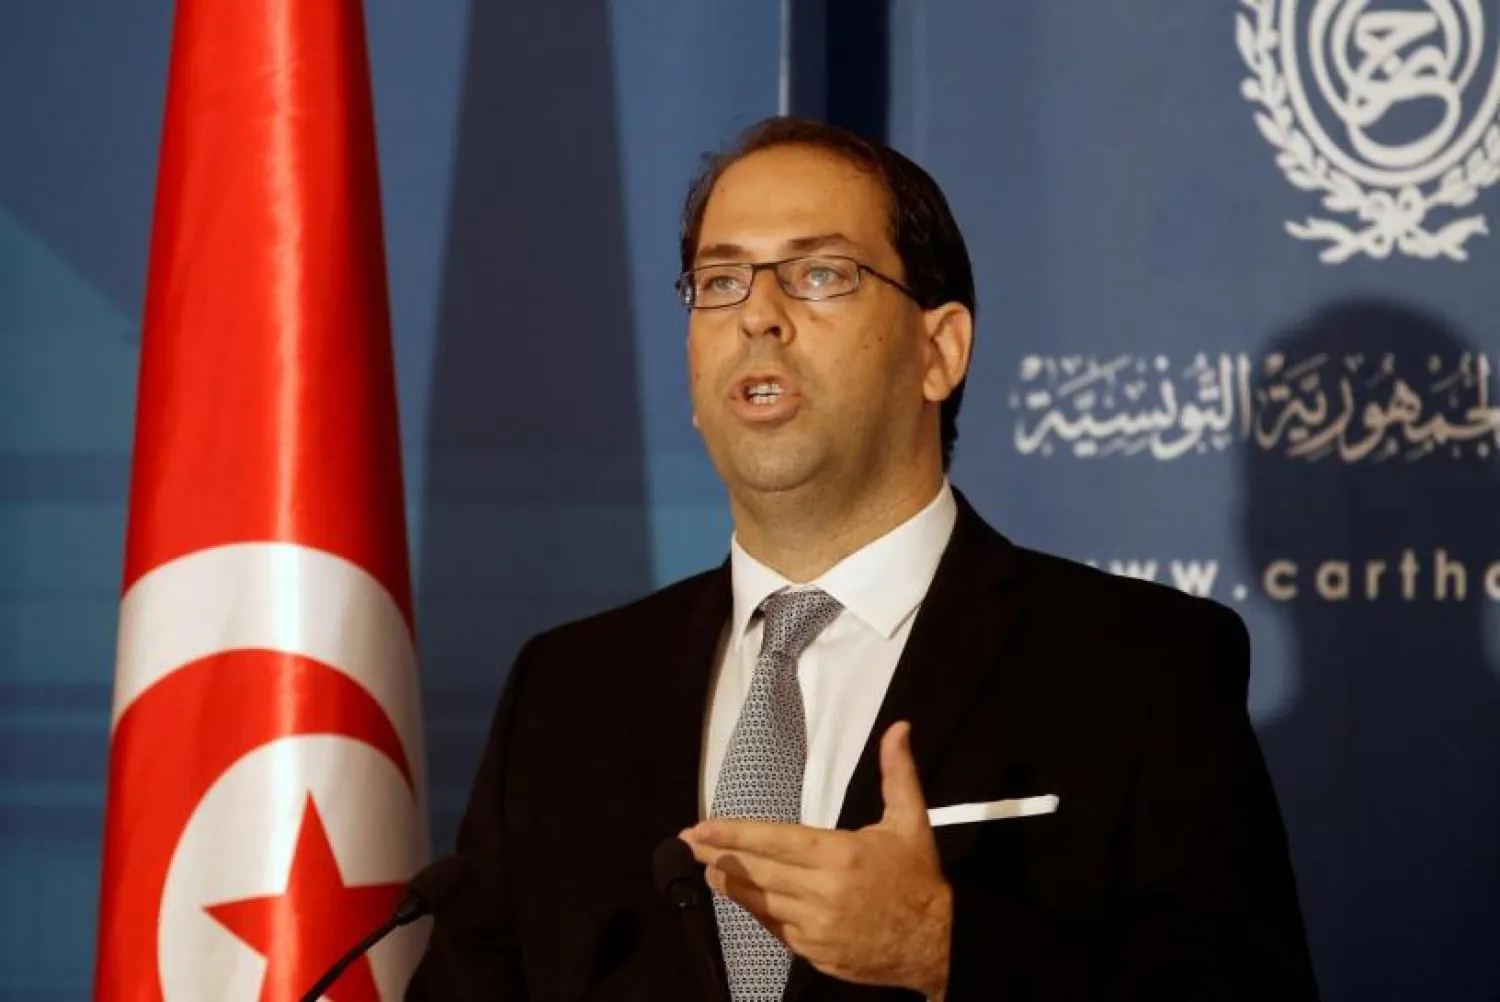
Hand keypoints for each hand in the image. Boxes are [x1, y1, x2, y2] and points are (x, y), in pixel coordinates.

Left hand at [682, 721, 950, 998]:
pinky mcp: (814, 953)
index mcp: (840, 856)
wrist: (937, 945)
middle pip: (758, 871)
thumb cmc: (918, 879)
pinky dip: (757, 911)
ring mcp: (815, 928)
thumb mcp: (910, 821)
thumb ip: (897, 773)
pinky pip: (775, 929)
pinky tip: (744, 898)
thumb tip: (899, 727)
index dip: (733, 833)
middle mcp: (822, 893)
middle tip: (688, 843)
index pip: (774, 840)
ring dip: (731, 884)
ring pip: (760, 902)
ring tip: (707, 868)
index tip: (700, 828)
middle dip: (718, 855)